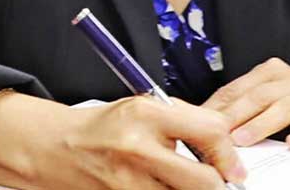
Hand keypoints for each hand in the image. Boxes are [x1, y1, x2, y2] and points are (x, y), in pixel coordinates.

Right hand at [0, 92, 246, 188]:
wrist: (55, 148)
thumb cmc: (103, 127)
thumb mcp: (141, 108)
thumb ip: (184, 120)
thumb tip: (225, 143)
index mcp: (146, 115)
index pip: (210, 131)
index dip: (230, 153)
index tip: (234, 166)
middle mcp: (138, 149)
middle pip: (204, 181)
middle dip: (217, 184)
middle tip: (219, 182)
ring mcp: (127, 183)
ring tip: (182, 181)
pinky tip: (162, 188)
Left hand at [203, 58, 289, 150]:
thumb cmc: (287, 107)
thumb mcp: (262, 99)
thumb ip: (236, 105)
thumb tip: (201, 118)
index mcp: (273, 71)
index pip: (240, 87)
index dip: (220, 106)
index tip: (203, 122)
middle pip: (261, 95)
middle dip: (237, 115)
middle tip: (219, 133)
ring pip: (287, 108)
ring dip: (262, 125)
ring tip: (242, 140)